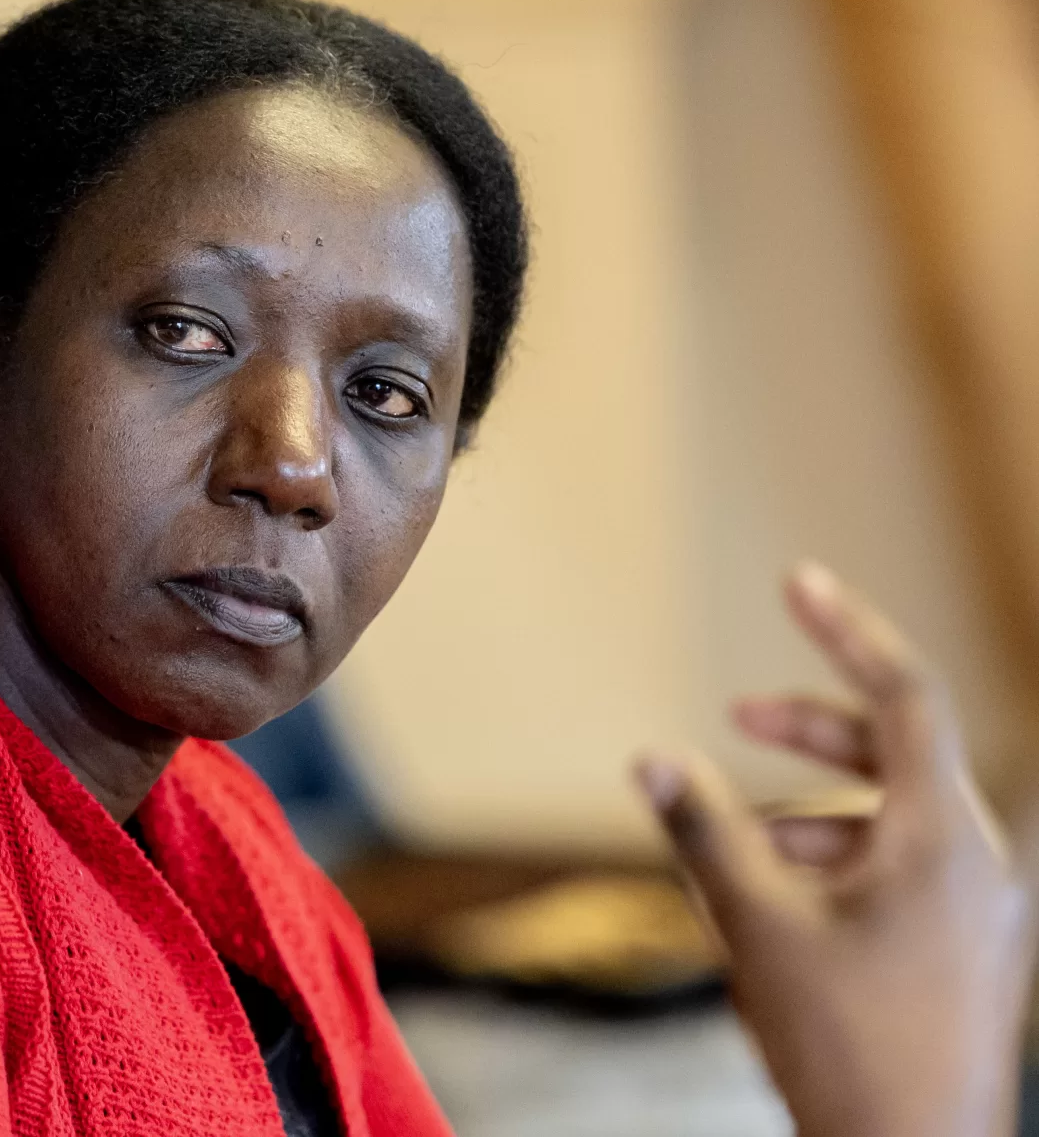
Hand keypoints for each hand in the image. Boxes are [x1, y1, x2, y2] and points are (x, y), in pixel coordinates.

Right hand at [636, 563, 1033, 1136]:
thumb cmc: (850, 1050)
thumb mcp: (759, 927)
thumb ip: (703, 831)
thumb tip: (649, 756)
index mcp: (945, 839)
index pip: (904, 695)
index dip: (845, 629)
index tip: (796, 578)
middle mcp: (978, 863)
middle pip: (895, 753)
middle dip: (809, 730)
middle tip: (736, 720)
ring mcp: (978, 913)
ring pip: (890, 819)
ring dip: (807, 810)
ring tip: (734, 844)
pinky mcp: (963, 953)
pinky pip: (898, 872)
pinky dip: (833, 860)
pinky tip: (769, 903)